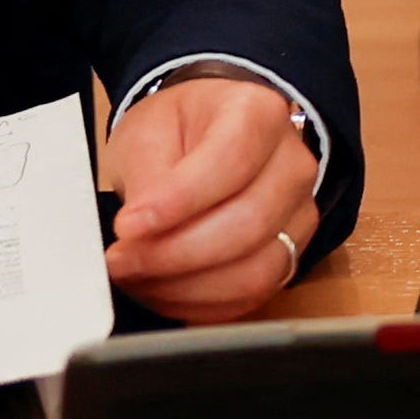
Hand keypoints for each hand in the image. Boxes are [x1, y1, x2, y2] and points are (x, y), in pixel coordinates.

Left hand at [100, 70, 322, 323]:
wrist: (205, 139)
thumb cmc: (179, 130)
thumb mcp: (148, 132)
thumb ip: (148, 180)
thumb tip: (139, 235)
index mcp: (259, 114)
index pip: (229, 163)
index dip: (178, 202)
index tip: (128, 226)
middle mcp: (292, 166)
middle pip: (247, 225)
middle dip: (175, 254)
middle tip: (121, 260)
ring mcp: (298, 216)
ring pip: (253, 272)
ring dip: (185, 287)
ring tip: (137, 277)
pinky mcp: (290, 257)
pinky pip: (249, 298)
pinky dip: (199, 303)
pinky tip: (161, 290)